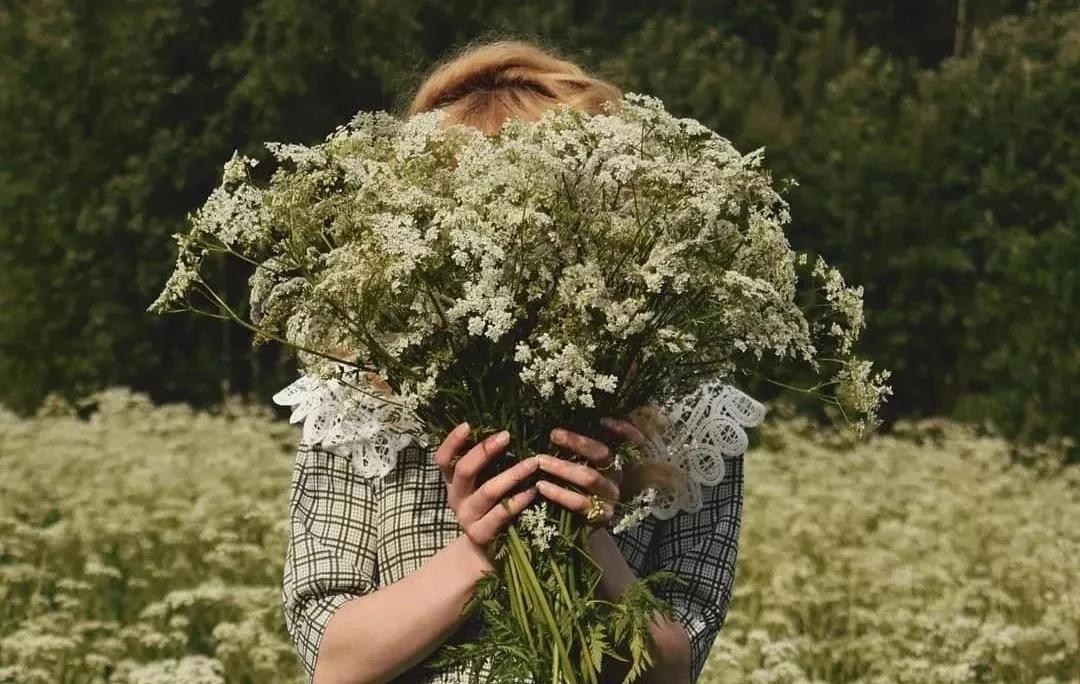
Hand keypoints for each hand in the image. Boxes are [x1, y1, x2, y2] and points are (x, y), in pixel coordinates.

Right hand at [434, 423, 538, 553]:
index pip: (443, 459)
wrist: (482, 553)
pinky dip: (520, 500)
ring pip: (488, 491)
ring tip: (533, 462)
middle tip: (506, 436)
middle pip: (464, 470)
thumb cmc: (487, 510)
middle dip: (484, 451)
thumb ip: (484, 466)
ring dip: (512, 474)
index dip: (452, 442)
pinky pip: (503, 514)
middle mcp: (456, 499)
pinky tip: (535, 491)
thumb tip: (506, 432)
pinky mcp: (482, 534)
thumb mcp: (478, 487)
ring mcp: (468, 518)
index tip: (467, 425)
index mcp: (452, 483)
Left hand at [534, 425, 622, 531]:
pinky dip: (558, 493)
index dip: (623, 429)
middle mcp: (617, 476)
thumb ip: (579, 449)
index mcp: (616, 461)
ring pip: (589, 477)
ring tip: (540, 460)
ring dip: (562, 467)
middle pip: (602, 454)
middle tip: (553, 434)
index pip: (629, 440)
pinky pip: (578, 502)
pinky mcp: (601, 516)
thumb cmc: (577, 490)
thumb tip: (558, 427)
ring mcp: (611, 496)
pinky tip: (541, 486)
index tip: (603, 420)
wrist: (585, 529)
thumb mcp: (582, 466)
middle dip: (577, 442)